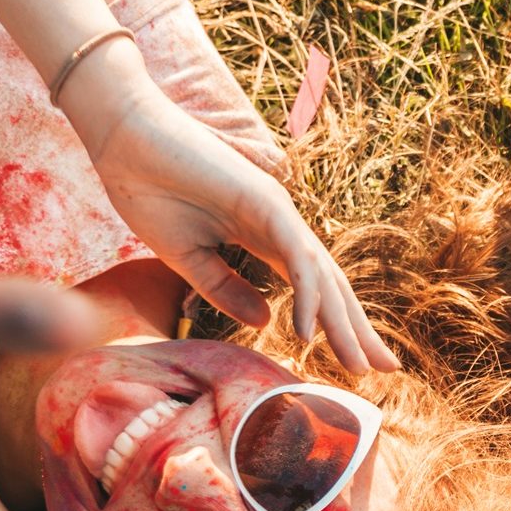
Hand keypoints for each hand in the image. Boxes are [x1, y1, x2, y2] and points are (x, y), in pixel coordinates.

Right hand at [71, 77, 396, 372]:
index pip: (313, 289)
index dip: (337, 326)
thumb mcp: (190, 259)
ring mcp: (277, 212)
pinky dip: (306, 296)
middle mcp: (281, 226)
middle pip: (330, 286)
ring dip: (342, 324)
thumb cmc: (150, 191)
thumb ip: (227, 290)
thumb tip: (266, 322)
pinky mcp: (264, 203)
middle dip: (358, 330)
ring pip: (321, 276)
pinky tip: (310, 333)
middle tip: (386, 369)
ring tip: (359, 366)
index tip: (357, 364)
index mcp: (266, 238)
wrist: (123, 141)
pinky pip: (295, 258)